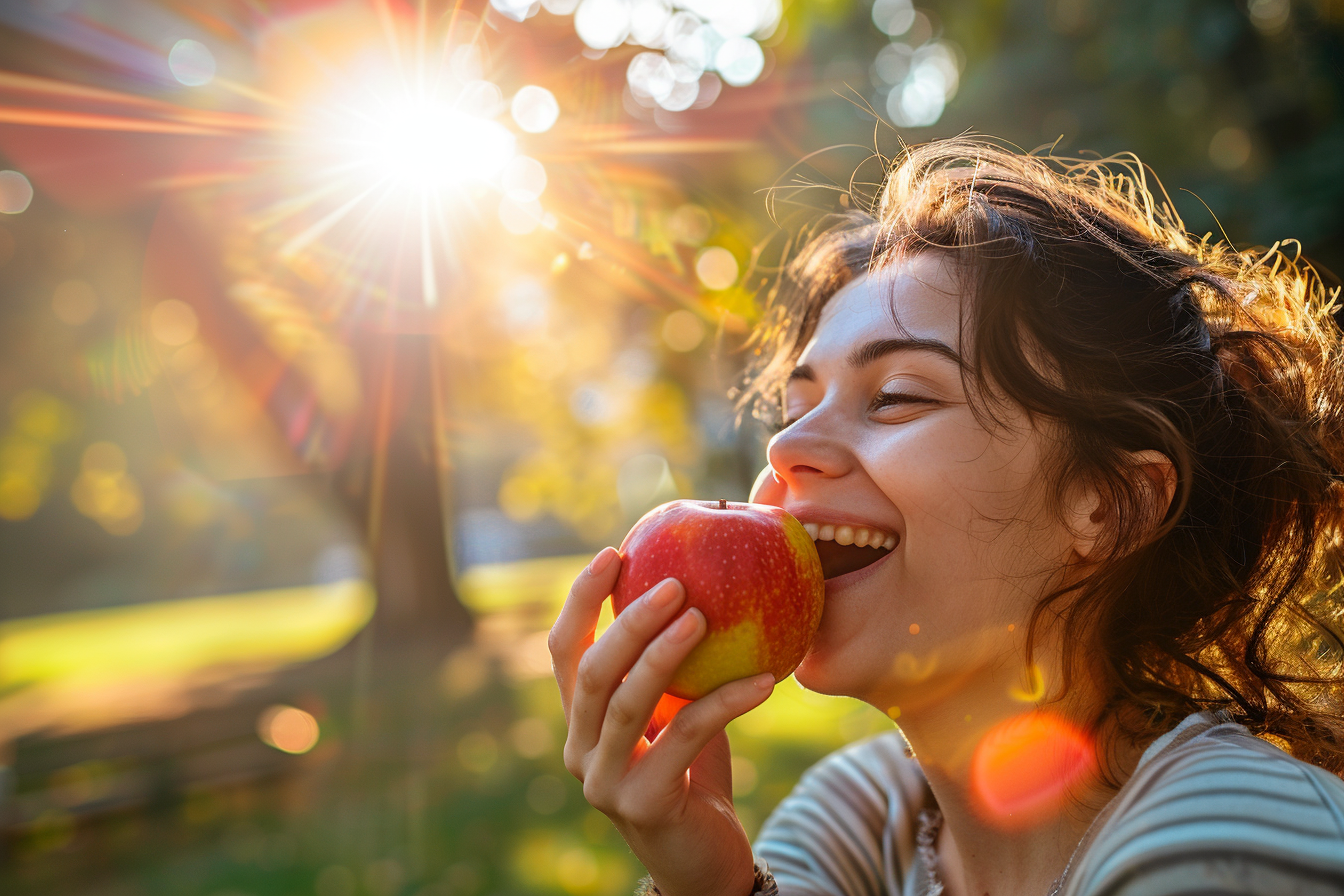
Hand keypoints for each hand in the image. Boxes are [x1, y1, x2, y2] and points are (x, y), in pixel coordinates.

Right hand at [549, 547, 775, 895]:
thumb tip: (707, 579)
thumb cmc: (693, 771)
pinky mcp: (643, 804)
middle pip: (590, 672)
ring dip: (664, 654)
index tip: (614, 552)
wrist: (703, 861)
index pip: (564, 650)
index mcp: (579, 719)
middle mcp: (579, 748)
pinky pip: (687, 739)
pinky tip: (765, 680)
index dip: (581, 599)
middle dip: (627, 621)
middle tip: (673, 582)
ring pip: (627, 705)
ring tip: (702, 616)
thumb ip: (675, 664)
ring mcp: (604, 780)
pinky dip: (725, 703)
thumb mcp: (677, 709)